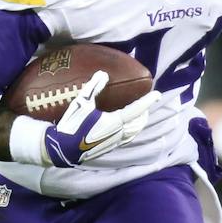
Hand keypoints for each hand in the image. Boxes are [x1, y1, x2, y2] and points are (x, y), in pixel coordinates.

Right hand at [42, 71, 160, 167]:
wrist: (64, 149)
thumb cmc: (72, 125)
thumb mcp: (81, 103)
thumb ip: (93, 87)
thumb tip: (103, 73)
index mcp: (114, 121)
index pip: (137, 110)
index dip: (148, 101)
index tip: (157, 94)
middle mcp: (118, 133)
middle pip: (139, 123)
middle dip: (145, 113)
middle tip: (148, 104)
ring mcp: (115, 142)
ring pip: (134, 132)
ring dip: (140, 123)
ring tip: (141, 116)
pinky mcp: (109, 148)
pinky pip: (127, 139)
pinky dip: (132, 131)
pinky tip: (127, 129)